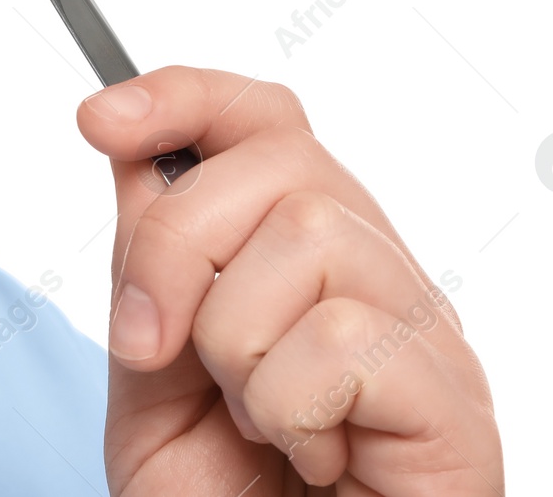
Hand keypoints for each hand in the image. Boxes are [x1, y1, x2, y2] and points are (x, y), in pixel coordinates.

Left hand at [76, 67, 502, 495]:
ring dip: (238, 347)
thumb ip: (148, 269)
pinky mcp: (454, 400)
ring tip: (259, 422)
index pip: (266, 119)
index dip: (184, 96)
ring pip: (309, 237)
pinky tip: (311, 457)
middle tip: (155, 350)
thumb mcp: (150, 376)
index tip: (98, 119)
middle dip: (175, 251)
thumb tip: (135, 153)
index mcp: (303, 256)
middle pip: (279, 161)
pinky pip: (343, 339)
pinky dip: (289, 409)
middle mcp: (376, 272)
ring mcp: (424, 330)